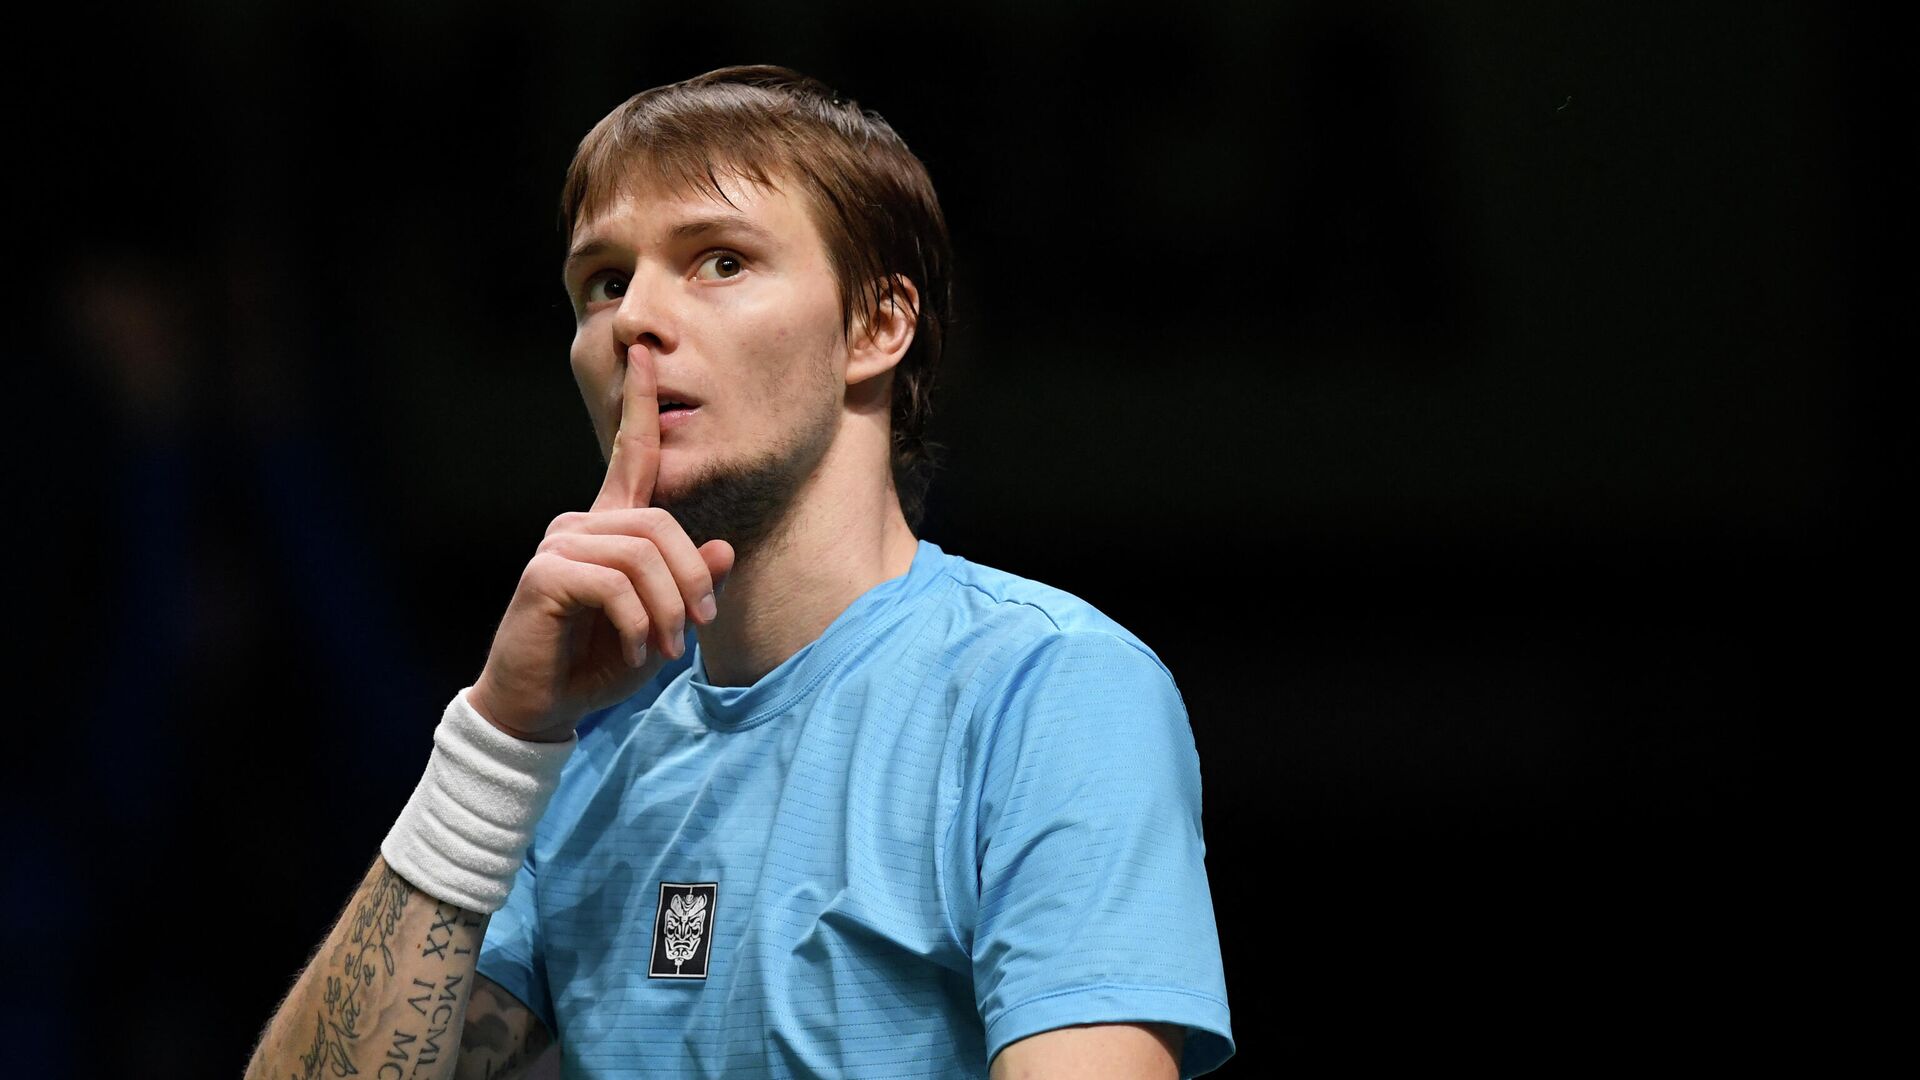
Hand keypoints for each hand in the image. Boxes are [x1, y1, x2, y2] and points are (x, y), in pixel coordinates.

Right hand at [469, 342, 734, 740]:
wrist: (541, 706)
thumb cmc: (597, 663)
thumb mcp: (662, 626)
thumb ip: (692, 586)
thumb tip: (723, 549)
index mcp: (609, 526)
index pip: (630, 454)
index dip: (641, 405)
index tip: (646, 355)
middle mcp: (580, 524)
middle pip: (661, 526)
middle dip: (691, 581)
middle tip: (694, 632)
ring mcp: (559, 545)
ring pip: (642, 555)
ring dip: (668, 609)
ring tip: (664, 648)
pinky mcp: (545, 574)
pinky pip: (615, 584)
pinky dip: (639, 623)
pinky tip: (635, 650)